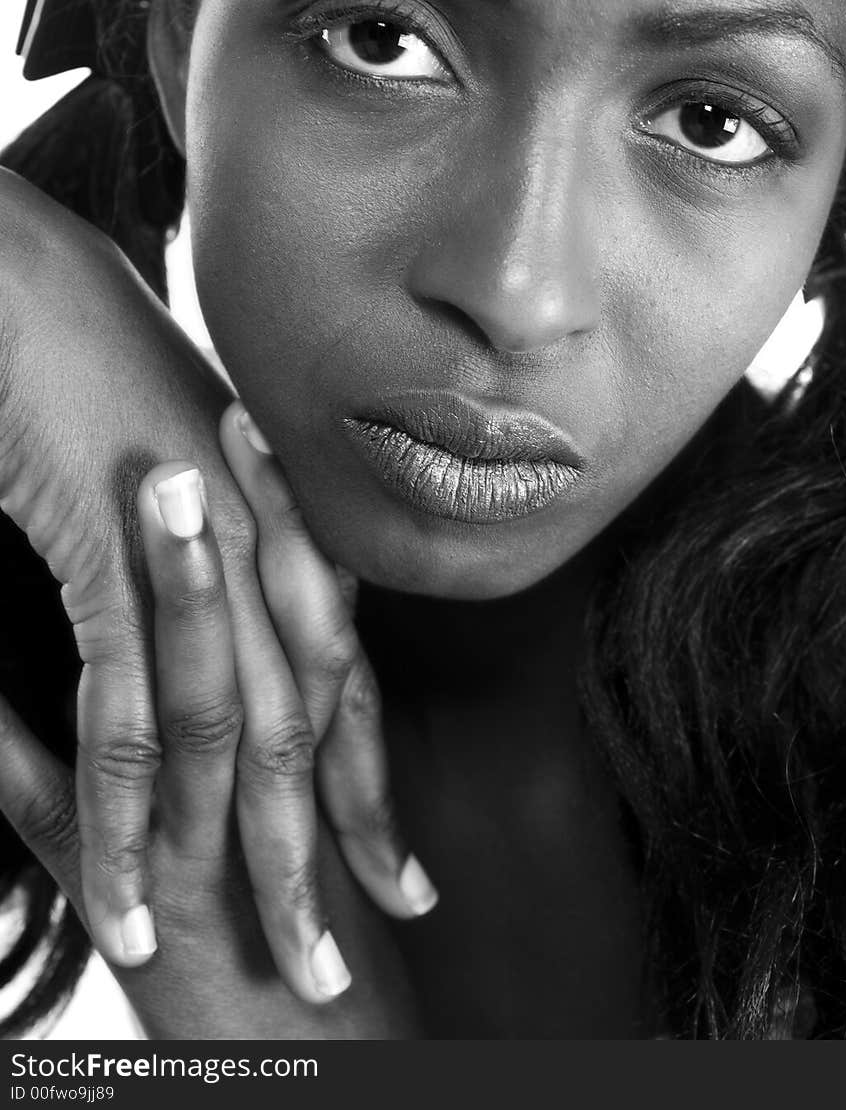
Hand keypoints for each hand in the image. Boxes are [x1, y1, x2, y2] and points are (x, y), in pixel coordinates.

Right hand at [0, 168, 433, 1006]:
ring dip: (250, 864)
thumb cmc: (101, 374)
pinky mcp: (116, 564)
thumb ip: (232, 552)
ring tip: (268, 964)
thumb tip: (236, 620)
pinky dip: (122, 821)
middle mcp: (267, 549)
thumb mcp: (191, 475)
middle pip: (314, 732)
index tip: (395, 873)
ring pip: (240, 742)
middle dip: (334, 854)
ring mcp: (202, 558)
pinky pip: (126, 719)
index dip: (369, 786)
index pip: (344, 682)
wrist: (39, 291)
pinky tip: (125, 895)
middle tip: (346, 958)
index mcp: (286, 528)